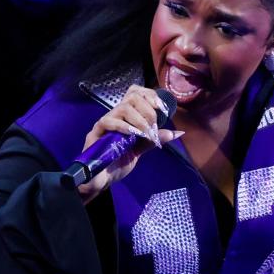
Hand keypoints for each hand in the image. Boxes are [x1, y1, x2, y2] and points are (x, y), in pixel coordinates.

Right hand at [76, 85, 182, 202]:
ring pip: (123, 108)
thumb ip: (155, 139)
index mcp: (127, 117)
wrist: (102, 180)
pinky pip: (108, 121)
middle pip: (132, 96)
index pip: (136, 93)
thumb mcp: (140, 149)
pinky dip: (124, 126)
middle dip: (148, 109)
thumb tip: (177, 133)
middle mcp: (116, 115)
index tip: (162, 108)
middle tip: (153, 127)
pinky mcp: (96, 132)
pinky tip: (133, 134)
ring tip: (145, 134)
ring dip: (139, 120)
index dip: (150, 95)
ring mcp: (105, 122)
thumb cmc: (118, 162)